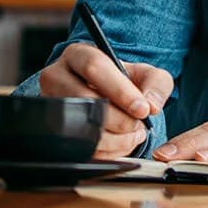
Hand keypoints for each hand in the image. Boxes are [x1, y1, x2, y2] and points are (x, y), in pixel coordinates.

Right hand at [37, 43, 173, 158]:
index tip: (142, 109)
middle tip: (138, 125)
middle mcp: (56, 77)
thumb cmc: (124, 83)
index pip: (94, 67)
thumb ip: (156, 84)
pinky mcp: (53, 132)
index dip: (120, 90)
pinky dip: (107, 152)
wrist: (107, 101)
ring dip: (115, 139)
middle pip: (85, 100)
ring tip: (132, 134)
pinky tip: (120, 144)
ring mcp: (51, 106)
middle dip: (119, 119)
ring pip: (81, 128)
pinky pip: (79, 148)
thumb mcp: (146, 76)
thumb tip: (151, 105)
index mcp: (78, 55)